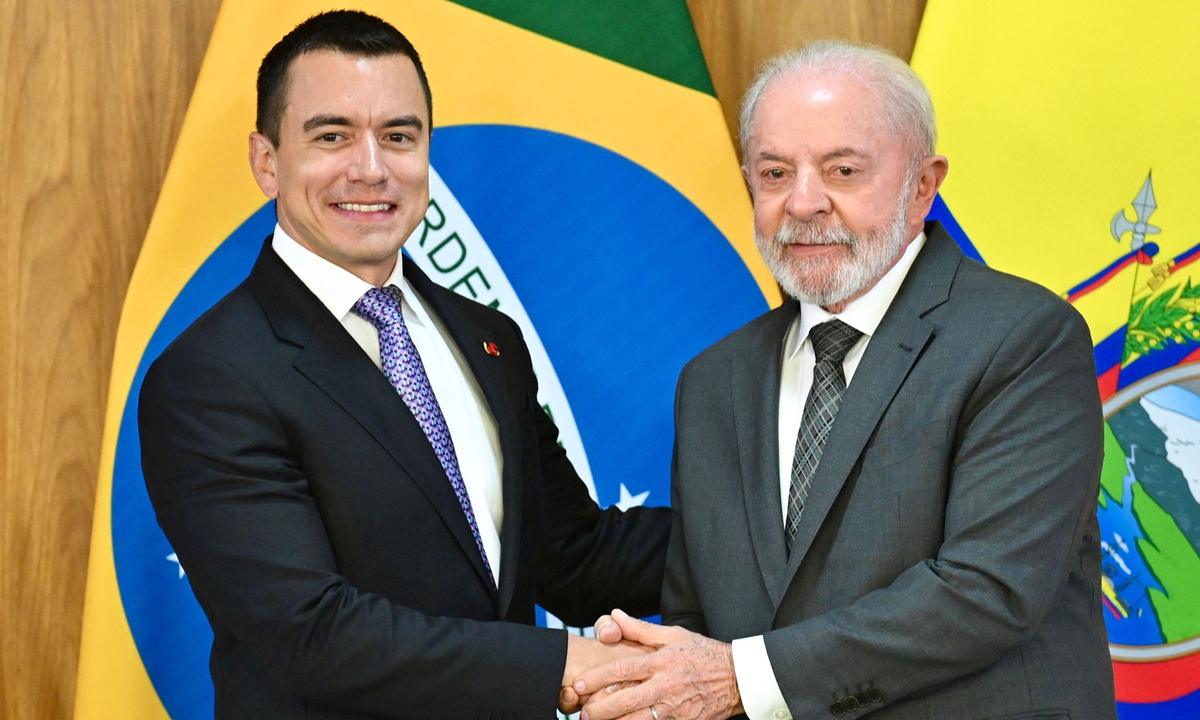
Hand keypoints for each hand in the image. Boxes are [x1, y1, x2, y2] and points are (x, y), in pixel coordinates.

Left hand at [573, 609, 742, 719]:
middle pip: (625, 700)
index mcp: (660, 662)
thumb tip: (614, 615)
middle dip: (599, 709)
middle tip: (581, 712)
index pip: (622, 670)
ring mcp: (674, 708)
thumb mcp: (673, 635)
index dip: (597, 678)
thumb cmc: (703, 653)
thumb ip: (640, 629)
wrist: (738, 678)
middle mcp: (665, 686)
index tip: (579, 683)